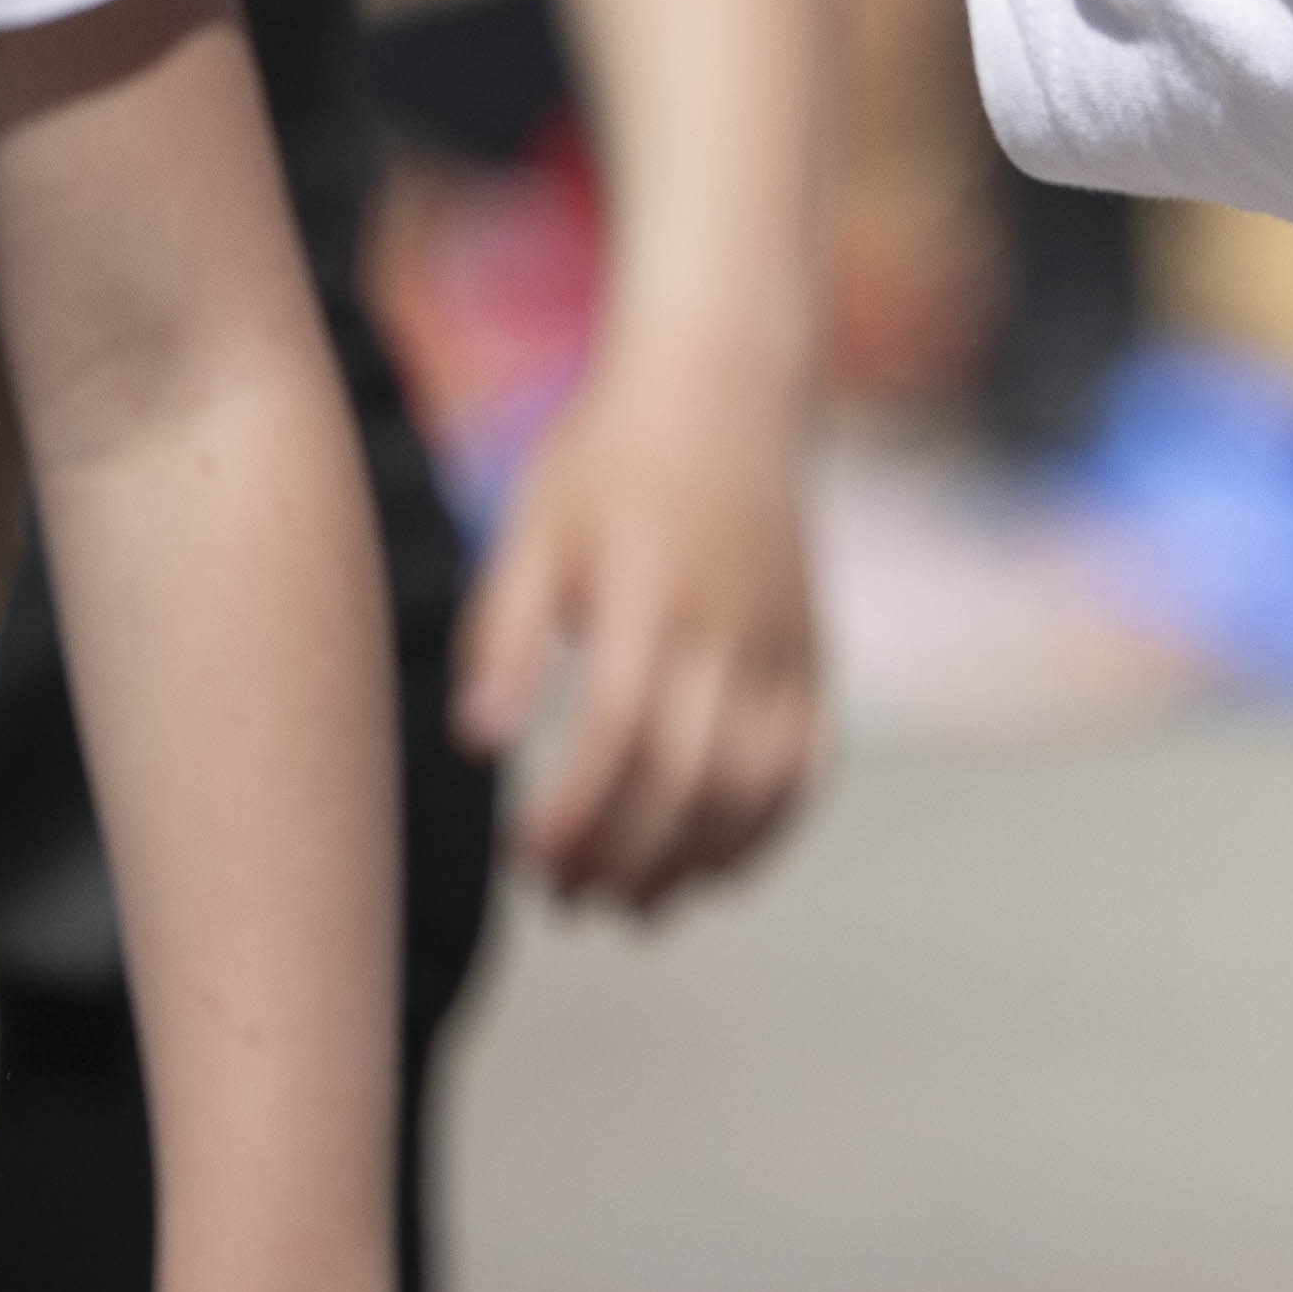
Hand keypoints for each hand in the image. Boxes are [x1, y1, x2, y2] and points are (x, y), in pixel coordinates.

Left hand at [460, 354, 827, 912]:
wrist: (726, 386)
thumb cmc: (609, 460)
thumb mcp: (534, 530)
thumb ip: (502, 635)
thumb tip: (478, 741)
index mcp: (652, 595)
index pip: (621, 734)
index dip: (577, 813)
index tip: (526, 858)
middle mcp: (731, 628)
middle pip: (690, 779)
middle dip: (626, 859)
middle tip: (566, 900)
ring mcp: (784, 643)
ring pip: (758, 786)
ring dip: (696, 862)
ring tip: (634, 905)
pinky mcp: (814, 653)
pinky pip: (808, 764)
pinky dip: (769, 831)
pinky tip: (714, 871)